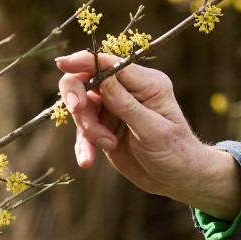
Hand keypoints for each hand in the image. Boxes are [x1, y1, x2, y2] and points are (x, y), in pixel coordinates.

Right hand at [55, 50, 240, 219]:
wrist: (178, 178)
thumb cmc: (175, 151)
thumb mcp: (152, 129)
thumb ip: (126, 104)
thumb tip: (102, 78)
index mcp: (147, 83)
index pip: (111, 64)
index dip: (85, 61)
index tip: (63, 64)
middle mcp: (128, 91)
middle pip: (87, 81)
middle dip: (78, 97)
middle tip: (77, 111)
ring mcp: (114, 109)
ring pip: (82, 108)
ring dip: (88, 129)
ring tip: (108, 145)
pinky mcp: (104, 127)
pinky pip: (83, 130)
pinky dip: (83, 144)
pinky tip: (87, 161)